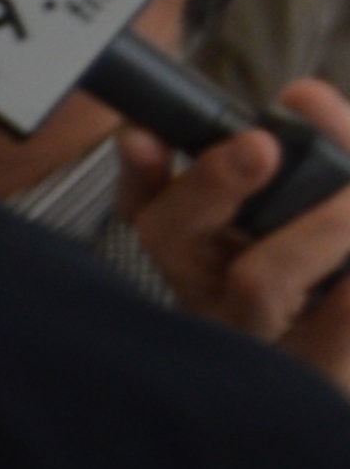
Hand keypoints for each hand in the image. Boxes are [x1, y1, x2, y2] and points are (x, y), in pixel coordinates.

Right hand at [119, 81, 349, 388]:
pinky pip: (329, 331)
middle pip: (172, 236)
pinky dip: (345, 301)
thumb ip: (327, 146)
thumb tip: (305, 97)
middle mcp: (211, 295)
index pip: (144, 203)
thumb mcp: (328, 207)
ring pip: (252, 282)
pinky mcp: (313, 371)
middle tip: (259, 146)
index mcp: (204, 253)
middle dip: (209, 183)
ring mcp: (258, 343)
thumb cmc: (338, 275)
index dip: (139, 168)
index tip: (146, 135)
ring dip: (310, 232)